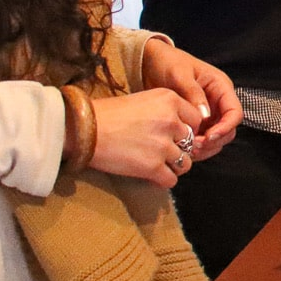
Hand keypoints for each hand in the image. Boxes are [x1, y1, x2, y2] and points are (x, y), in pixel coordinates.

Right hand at [91, 87, 206, 187]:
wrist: (84, 129)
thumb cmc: (109, 114)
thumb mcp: (144, 100)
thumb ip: (167, 111)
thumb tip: (184, 130)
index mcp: (170, 100)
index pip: (196, 119)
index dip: (186, 129)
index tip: (172, 134)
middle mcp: (172, 121)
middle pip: (191, 142)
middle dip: (179, 148)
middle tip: (160, 150)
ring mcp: (164, 145)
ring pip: (185, 163)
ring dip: (173, 166)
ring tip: (155, 163)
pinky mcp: (153, 167)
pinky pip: (171, 180)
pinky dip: (162, 180)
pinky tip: (150, 175)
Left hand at [141, 39, 242, 156]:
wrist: (150, 63)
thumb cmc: (168, 62)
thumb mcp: (180, 74)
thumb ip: (194, 94)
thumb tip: (205, 115)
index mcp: (220, 87)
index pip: (234, 112)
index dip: (226, 127)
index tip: (209, 137)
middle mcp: (218, 102)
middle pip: (228, 129)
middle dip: (214, 141)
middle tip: (195, 146)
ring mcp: (208, 113)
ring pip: (217, 137)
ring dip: (206, 147)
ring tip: (188, 149)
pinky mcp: (196, 121)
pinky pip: (202, 139)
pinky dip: (196, 146)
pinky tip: (184, 147)